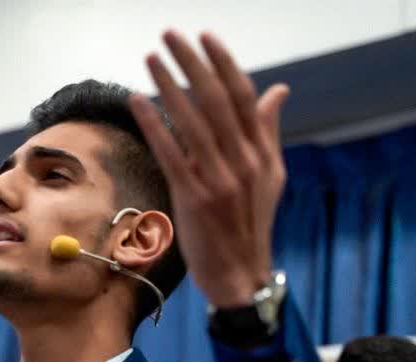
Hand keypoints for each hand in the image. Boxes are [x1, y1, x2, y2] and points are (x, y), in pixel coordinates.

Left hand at [130, 30, 289, 307]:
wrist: (240, 273)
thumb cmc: (250, 223)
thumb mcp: (270, 175)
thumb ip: (268, 130)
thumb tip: (278, 90)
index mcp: (261, 153)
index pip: (243, 96)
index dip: (223, 63)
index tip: (205, 37)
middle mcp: (242, 162)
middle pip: (216, 101)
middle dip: (191, 63)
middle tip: (170, 35)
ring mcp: (218, 180)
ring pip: (191, 123)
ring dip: (168, 86)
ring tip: (151, 59)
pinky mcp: (193, 197)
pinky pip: (170, 153)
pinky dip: (153, 124)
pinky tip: (137, 101)